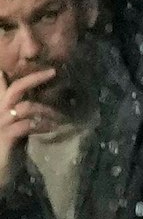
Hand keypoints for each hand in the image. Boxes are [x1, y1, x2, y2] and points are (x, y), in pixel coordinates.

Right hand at [0, 69, 59, 190]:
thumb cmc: (7, 154)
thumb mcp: (15, 131)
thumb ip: (22, 117)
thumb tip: (33, 105)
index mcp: (0, 112)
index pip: (2, 89)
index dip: (6, 76)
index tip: (17, 64)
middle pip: (14, 90)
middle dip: (34, 78)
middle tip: (53, 72)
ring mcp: (0, 125)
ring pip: (24, 107)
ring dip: (46, 109)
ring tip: (61, 117)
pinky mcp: (6, 138)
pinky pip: (27, 125)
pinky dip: (43, 124)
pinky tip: (53, 128)